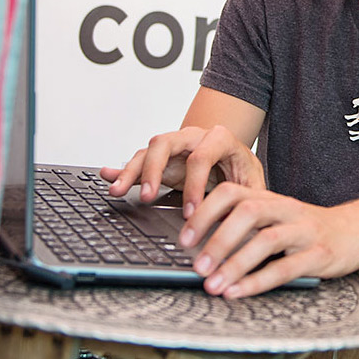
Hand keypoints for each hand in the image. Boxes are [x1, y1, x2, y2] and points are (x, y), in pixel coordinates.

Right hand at [101, 125, 264, 215]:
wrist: (233, 159)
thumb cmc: (242, 171)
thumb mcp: (252, 183)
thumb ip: (246, 198)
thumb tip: (242, 222)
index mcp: (219, 139)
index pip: (201, 157)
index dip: (195, 185)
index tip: (192, 213)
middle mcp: (191, 137)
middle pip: (165, 143)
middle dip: (153, 170)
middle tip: (147, 196)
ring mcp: (173, 146)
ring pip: (147, 151)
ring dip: (131, 171)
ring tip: (117, 190)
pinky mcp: (159, 159)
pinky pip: (137, 161)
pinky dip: (121, 170)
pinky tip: (107, 177)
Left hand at [180, 183, 358, 297]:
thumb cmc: (310, 227)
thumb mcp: (278, 217)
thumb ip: (246, 224)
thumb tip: (199, 244)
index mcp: (271, 199)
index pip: (232, 193)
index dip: (204, 212)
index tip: (184, 237)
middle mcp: (286, 210)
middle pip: (247, 212)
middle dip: (217, 239)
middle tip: (196, 265)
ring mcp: (305, 232)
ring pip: (266, 240)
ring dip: (235, 263)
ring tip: (212, 285)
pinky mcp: (320, 255)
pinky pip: (286, 268)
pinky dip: (258, 281)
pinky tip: (238, 293)